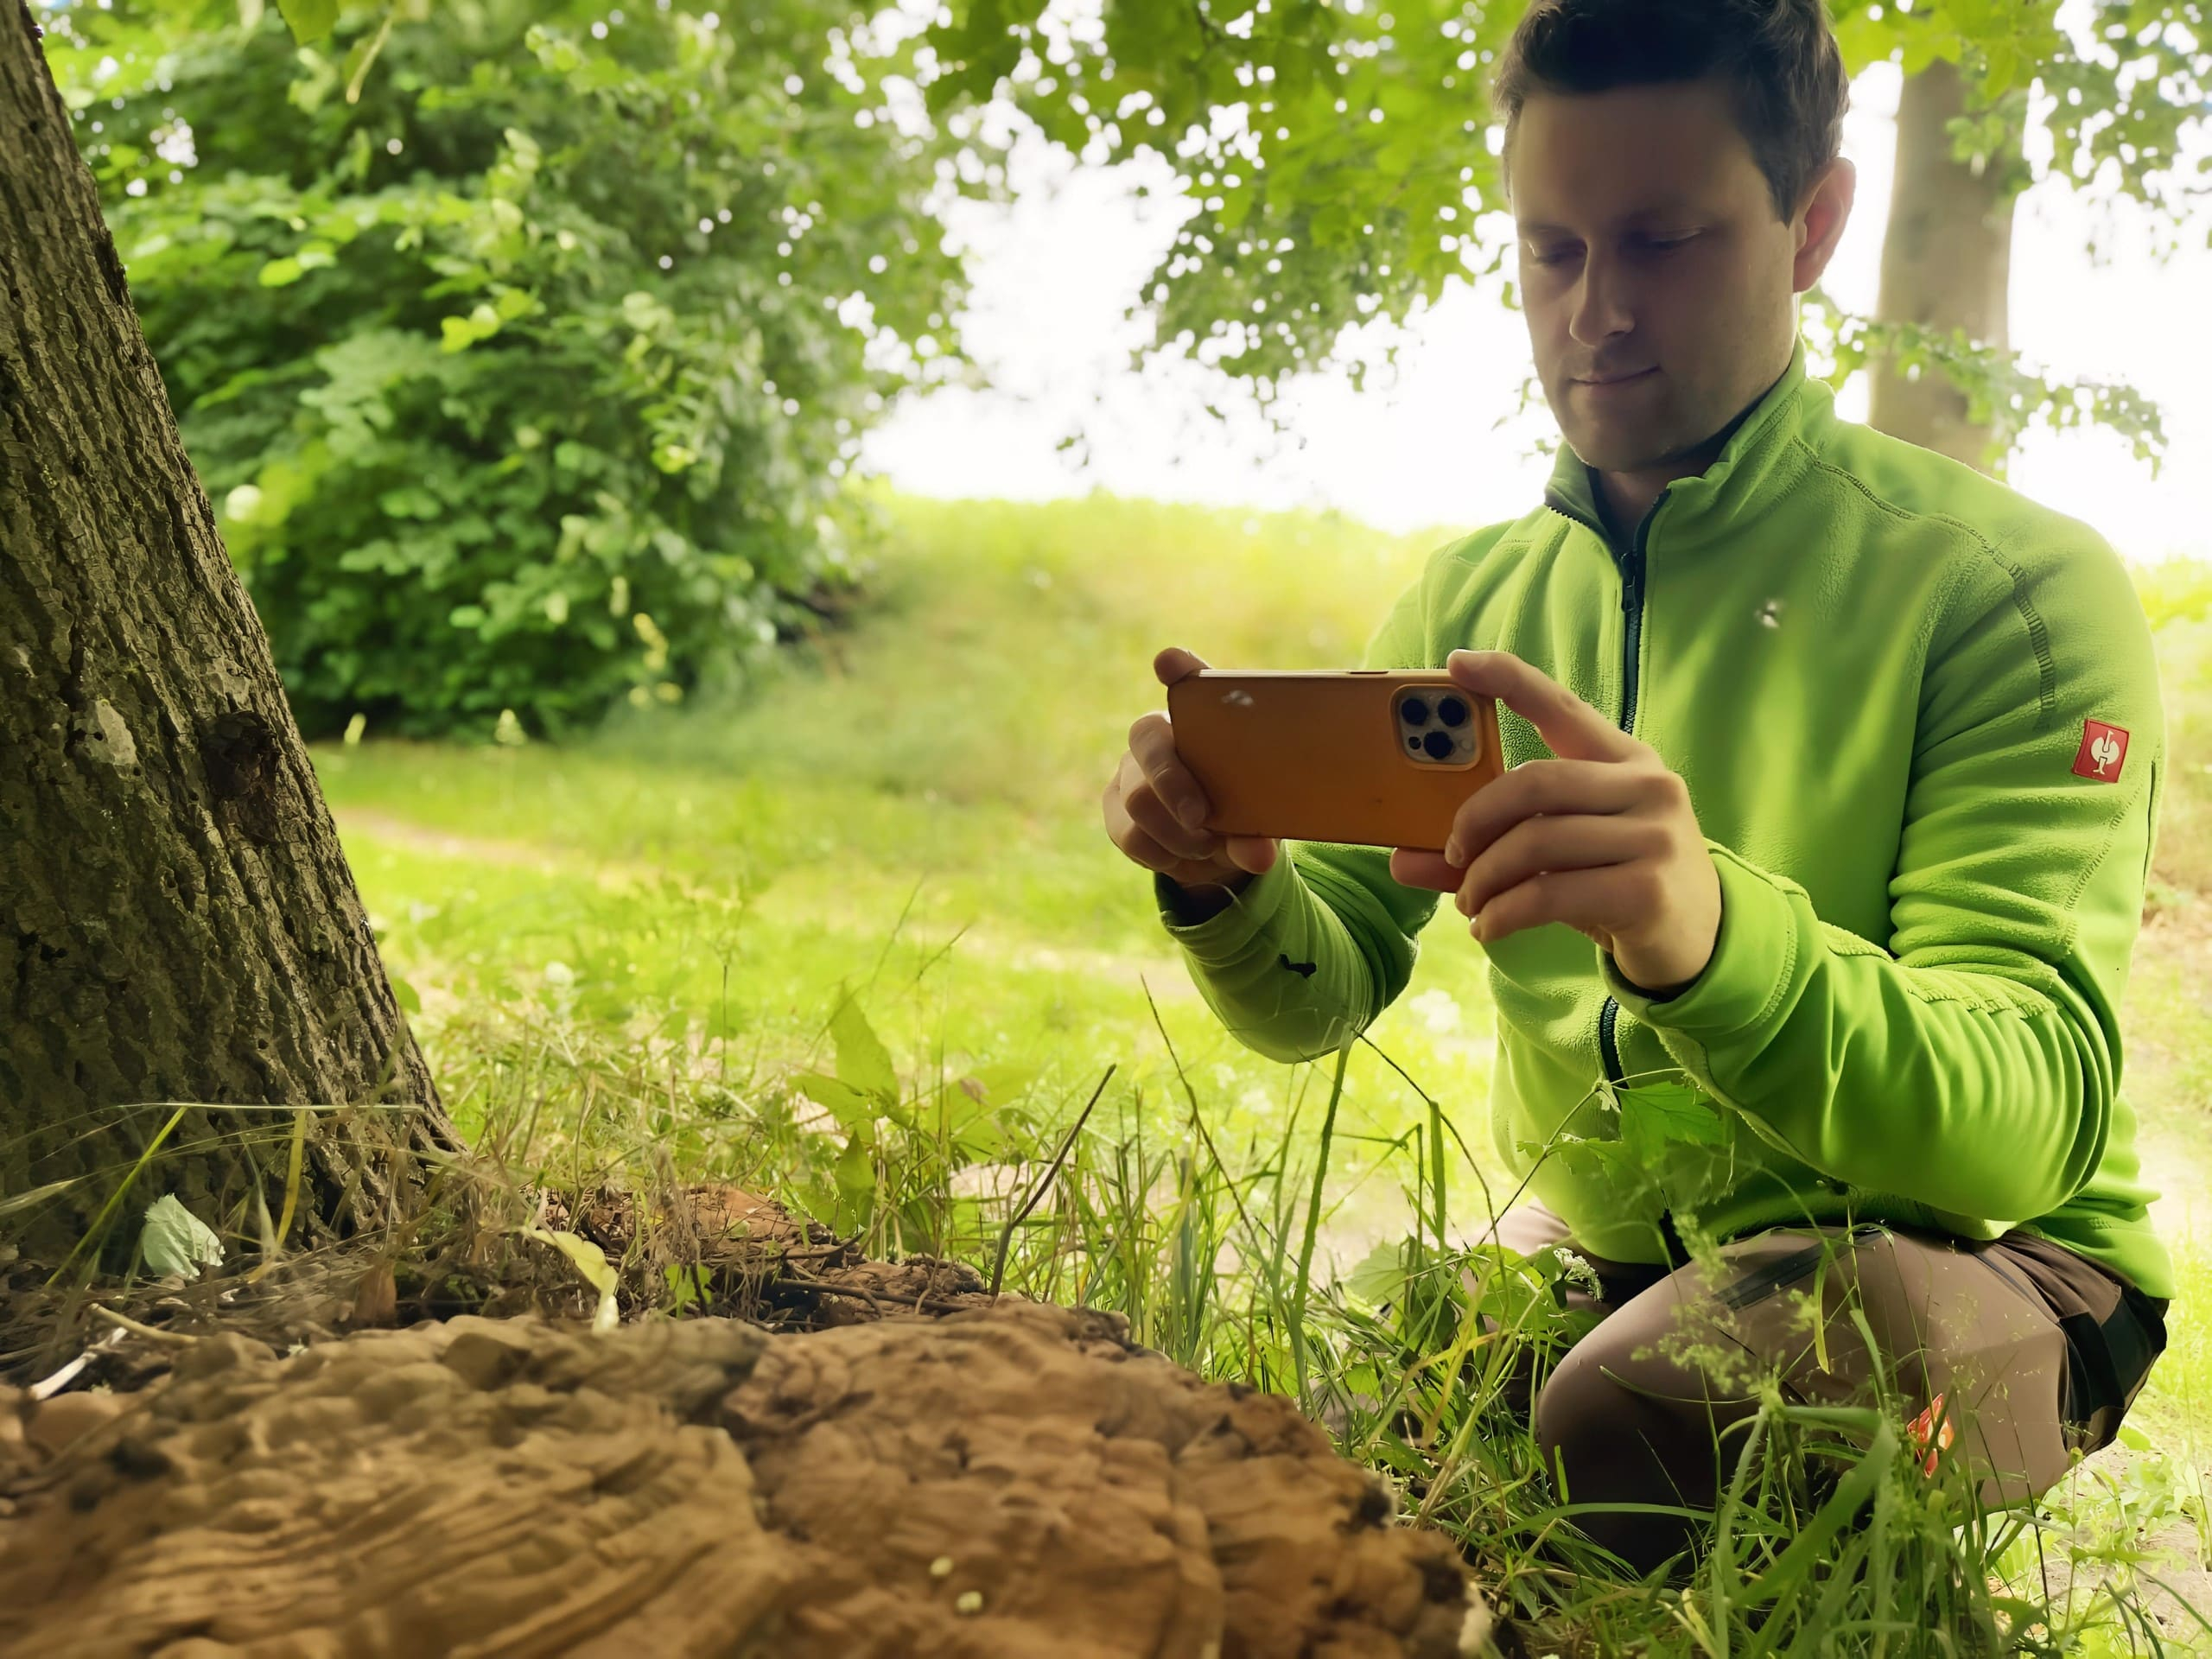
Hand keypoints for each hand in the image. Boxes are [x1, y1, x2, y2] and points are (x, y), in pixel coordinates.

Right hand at [1103, 647, 1279, 899]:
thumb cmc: (1241, 812)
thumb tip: (1260, 857)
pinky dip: (1161, 853)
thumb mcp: (1258, 819)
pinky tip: (1180, 857)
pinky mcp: (1112, 806)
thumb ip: (1258, 833)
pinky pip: (1129, 833)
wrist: (1209, 847)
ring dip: (1176, 833)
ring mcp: (1129, 768)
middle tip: (1201, 818)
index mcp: (1201, 718)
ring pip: (1138, 797)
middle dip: (1173, 782)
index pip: (1185, 676)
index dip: (1177, 667)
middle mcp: (1158, 732)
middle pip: (1148, 738)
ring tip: (1205, 845)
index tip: (1168, 661)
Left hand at [1387, 650, 1720, 994]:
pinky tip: (1489, 927)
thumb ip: (1489, 849)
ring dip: (1484, 878)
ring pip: (1536, 841)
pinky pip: (1549, 892)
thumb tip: (1400, 859)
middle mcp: (1648, 786)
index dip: (1509, 678)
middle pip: (1535, 782)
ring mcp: (1653, 836)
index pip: (1563, 706)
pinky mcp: (1646, 889)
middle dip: (1476, 819)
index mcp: (1626, 759)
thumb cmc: (1618, 881)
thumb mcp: (1564, 855)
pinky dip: (1504, 913)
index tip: (1456, 663)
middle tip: (1453, 853)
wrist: (1699, 940)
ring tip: (1470, 902)